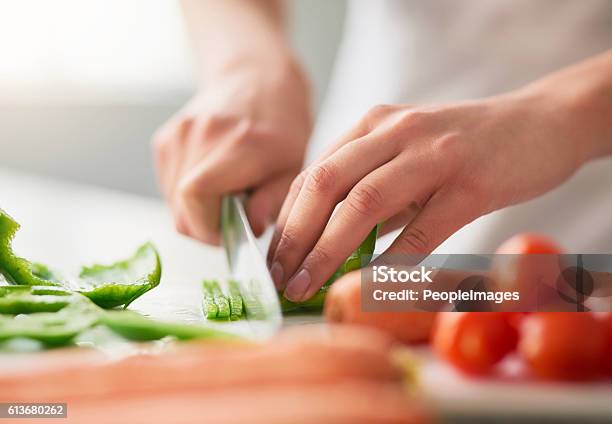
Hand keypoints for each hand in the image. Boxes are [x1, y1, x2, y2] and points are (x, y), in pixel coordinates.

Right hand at [153, 60, 310, 243]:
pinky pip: (168, 186)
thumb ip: (272, 202)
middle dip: (206, 227)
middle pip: (181, 211)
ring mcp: (177, 136)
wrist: (255, 79)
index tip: (232, 233)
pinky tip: (212, 180)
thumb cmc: (281, 125)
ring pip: (172, 203)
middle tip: (232, 218)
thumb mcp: (293, 167)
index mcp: (238, 145)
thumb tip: (249, 229)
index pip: (196, 199)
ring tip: (225, 194)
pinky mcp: (164, 140)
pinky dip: (187, 195)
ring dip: (197, 212)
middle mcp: (200, 136)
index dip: (209, 228)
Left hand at [268, 91, 593, 300]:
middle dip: (295, 236)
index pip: (313, 173)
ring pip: (364, 204)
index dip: (287, 219)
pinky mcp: (471, 184)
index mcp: (374, 124)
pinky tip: (370, 288)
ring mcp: (434, 155)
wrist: (539, 123)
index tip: (274, 258)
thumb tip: (328, 239)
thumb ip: (370, 186)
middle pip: (327, 185)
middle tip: (282, 278)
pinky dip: (391, 263)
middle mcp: (396, 131)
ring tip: (308, 285)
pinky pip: (422, 230)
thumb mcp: (407, 152)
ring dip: (329, 251)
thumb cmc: (466, 146)